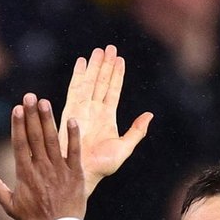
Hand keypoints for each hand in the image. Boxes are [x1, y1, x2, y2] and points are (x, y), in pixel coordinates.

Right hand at [0, 96, 86, 219]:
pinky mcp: (76, 174)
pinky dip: (73, 136)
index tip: (17, 108)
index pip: (20, 145)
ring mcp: (60, 170)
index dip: (18, 125)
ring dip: (48, 120)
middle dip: (32, 115)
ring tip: (44, 102)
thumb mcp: (11, 207)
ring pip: (53, 140)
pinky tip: (72, 119)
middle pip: (35, 137)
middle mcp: (42, 169)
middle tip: (30, 96)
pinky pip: (75, 151)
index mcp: (25, 175)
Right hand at [59, 45, 151, 191]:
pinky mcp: (70, 111)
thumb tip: (149, 115)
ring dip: (94, 66)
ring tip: (99, 50)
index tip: (120, 59)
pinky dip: (78, 75)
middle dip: (106, 65)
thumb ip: (136, 131)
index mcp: (108, 118)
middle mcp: (95, 110)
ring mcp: (82, 109)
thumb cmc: (102, 166)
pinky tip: (81, 62)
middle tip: (110, 47)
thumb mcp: (124, 148)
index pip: (113, 91)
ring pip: (90, 82)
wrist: (82, 172)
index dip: (117, 75)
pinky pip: (74, 89)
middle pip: (101, 82)